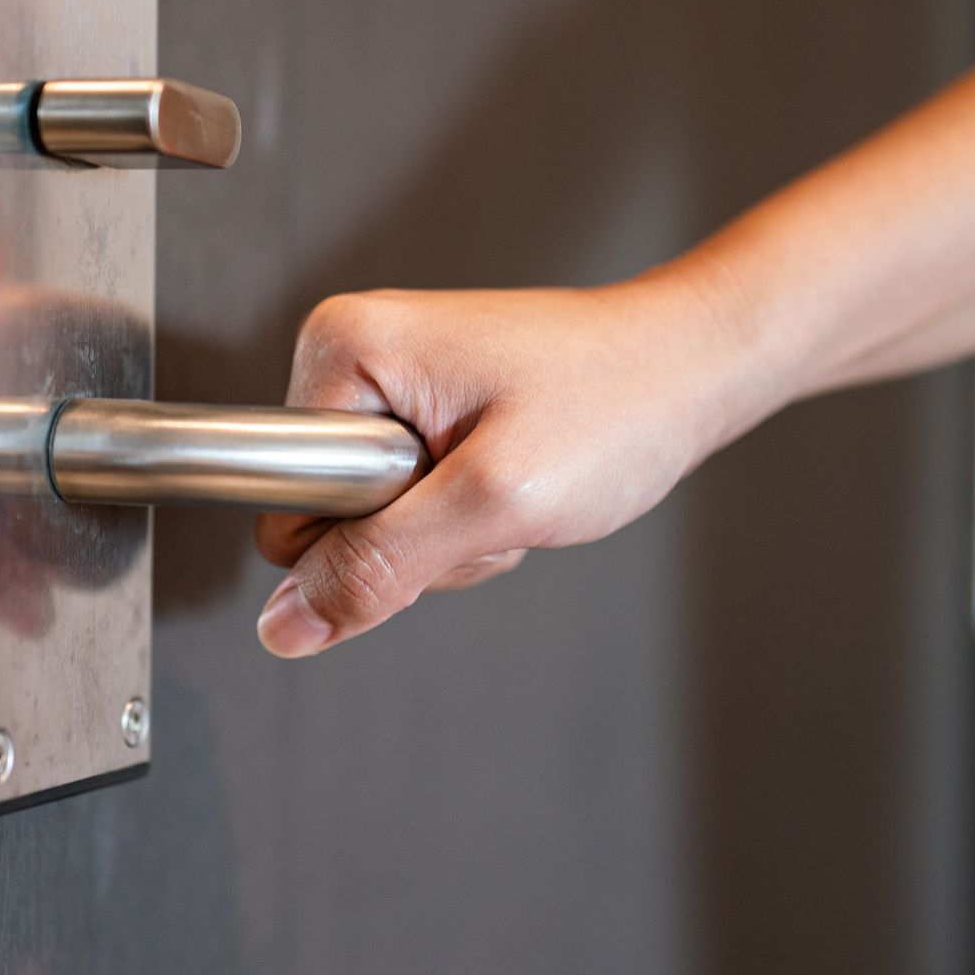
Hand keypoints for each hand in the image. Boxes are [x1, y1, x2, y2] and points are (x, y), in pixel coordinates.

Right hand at [253, 276, 772, 656]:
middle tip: (490, 498)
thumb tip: (287, 625)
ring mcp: (390, 386)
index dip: (363, 536)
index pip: (281, 503)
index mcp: (346, 349)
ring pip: (374, 523)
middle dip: (413, 540)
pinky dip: (467, 518)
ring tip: (514, 484)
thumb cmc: (619, 401)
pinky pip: (411, 506)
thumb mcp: (495, 501)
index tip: (441, 502)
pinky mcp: (423, 412)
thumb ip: (381, 566)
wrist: (693, 367)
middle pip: (326, 517)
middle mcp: (354, 356)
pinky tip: (515, 483)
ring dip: (450, 534)